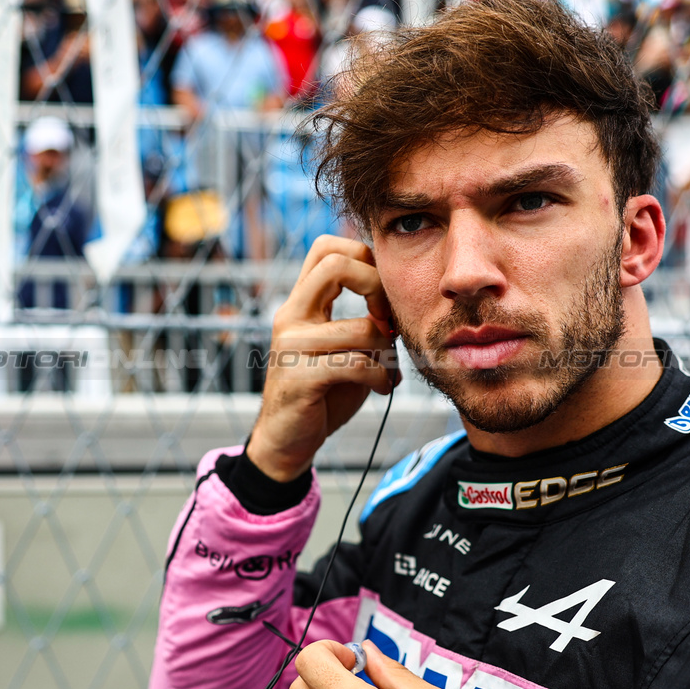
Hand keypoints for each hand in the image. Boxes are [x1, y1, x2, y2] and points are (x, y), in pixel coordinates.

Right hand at [246, 235, 397, 480]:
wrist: (287, 441)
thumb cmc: (322, 392)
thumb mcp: (342, 349)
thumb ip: (364, 323)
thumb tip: (402, 307)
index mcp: (301, 303)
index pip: (326, 247)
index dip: (364, 258)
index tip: (380, 296)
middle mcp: (291, 316)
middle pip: (336, 265)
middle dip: (378, 288)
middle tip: (388, 322)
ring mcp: (291, 346)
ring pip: (361, 328)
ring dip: (388, 352)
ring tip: (389, 369)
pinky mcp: (299, 378)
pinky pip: (356, 365)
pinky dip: (381, 377)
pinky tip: (383, 387)